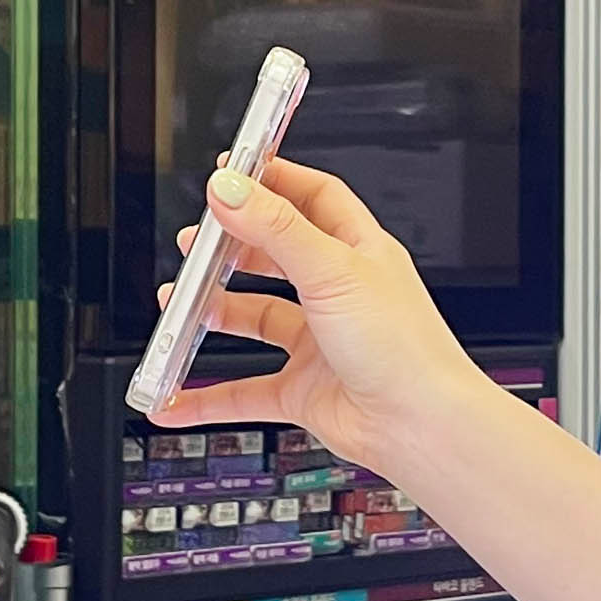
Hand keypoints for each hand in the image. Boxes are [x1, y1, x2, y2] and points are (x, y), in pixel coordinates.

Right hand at [148, 156, 500, 480]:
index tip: (231, 173)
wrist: (422, 427)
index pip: (313, 197)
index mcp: (358, 251)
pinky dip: (209, 396)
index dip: (273, 180)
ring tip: (179, 303)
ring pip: (255, 318)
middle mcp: (339, 293)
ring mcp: (319, 343)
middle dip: (231, 248)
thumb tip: (231, 189)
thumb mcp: (333, 271)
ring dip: (214, 312)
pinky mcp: (304, 391)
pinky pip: (245, 390)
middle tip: (194, 243)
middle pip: (274, 256)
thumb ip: (276, 228)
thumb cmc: (405, 349)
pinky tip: (179, 395)